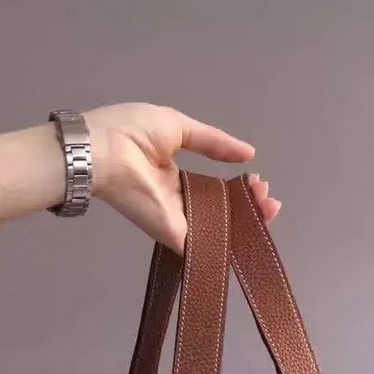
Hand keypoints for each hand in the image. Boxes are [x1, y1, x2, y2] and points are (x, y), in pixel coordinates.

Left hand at [85, 103, 280, 252]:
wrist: (104, 150)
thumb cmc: (132, 132)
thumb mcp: (178, 127)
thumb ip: (213, 142)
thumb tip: (248, 153)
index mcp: (174, 175)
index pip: (213, 188)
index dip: (238, 186)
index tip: (259, 180)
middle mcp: (177, 201)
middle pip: (220, 212)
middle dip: (249, 206)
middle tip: (269, 200)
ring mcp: (176, 220)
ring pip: (219, 229)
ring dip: (246, 223)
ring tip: (268, 209)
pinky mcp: (173, 234)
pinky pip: (204, 246)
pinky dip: (229, 246)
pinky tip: (253, 239)